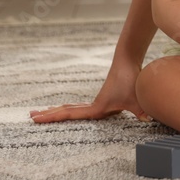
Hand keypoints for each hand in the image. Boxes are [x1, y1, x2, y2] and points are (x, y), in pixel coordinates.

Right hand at [29, 60, 150, 123]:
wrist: (128, 61)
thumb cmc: (131, 81)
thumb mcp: (136, 99)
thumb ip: (141, 111)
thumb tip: (148, 118)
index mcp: (97, 108)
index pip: (70, 114)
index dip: (53, 117)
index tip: (37, 119)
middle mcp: (93, 104)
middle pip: (66, 110)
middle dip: (49, 115)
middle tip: (31, 116)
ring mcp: (96, 101)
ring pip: (71, 107)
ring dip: (56, 110)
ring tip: (40, 112)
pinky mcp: (102, 97)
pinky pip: (79, 106)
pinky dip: (68, 108)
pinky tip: (63, 109)